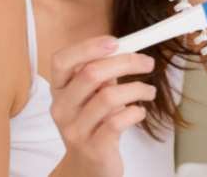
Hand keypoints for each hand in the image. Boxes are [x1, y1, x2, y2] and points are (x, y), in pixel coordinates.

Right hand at [49, 35, 156, 176]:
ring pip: (108, 97)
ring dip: (136, 89)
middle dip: (125, 62)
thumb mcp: (91, 95)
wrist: (87, 168)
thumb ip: (101, 73)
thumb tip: (126, 48)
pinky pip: (117, 122)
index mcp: (59, 88)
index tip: (115, 42)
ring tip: (148, 91)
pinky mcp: (93, 148)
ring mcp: (75, 129)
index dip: (88, 47)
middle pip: (91, 73)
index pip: (62, 60)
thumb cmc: (93, 122)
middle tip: (147, 62)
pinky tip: (139, 111)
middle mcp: (62, 108)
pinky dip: (135, 112)